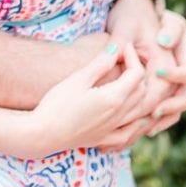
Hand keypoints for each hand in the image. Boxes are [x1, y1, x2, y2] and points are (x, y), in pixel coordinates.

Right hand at [26, 41, 146, 158]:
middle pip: (142, 91)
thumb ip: (99, 64)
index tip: (123, 47)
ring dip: (141, 94)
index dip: (133, 57)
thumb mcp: (77, 80)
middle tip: (125, 60)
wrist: (43, 134)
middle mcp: (120, 114)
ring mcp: (114, 129)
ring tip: (130, 81)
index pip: (136, 74)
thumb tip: (116, 49)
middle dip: (138, 72)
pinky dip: (137, 123)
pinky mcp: (105, 139)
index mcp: (114, 97)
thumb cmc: (57, 104)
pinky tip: (135, 118)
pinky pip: (130, 133)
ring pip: (141, 111)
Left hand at [107, 0, 185, 136]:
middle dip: (168, 106)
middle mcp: (182, 71)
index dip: (174, 76)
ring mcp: (173, 84)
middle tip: (151, 111)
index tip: (158, 73)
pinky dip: (154, 121)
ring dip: (161, 119)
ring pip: (174, 109)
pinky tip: (139, 130)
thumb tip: (164, 41)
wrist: (128, 19)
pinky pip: (163, 111)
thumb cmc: (135, 16)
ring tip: (145, 128)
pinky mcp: (161, 91)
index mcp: (184, 52)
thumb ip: (152, 29)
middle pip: (183, 97)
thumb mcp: (146, 17)